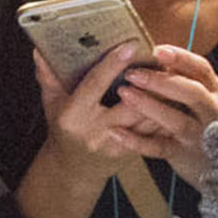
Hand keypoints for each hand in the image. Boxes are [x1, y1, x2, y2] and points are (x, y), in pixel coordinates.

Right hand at [35, 44, 217, 187]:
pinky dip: (168, 113)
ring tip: (176, 72)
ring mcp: (118, 146)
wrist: (75, 171)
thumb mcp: (52, 105)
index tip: (130, 45)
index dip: (112, 65)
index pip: (95, 86)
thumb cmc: (64, 131)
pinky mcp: (134, 153)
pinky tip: (178, 96)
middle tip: (162, 58)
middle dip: (148, 82)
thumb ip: (48, 78)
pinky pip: (156, 132)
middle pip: (130, 105)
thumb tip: (40, 51)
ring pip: (148, 119)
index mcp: (74, 116)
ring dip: (164, 97)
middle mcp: (98, 132)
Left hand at [106, 45, 217, 188]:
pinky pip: (159, 147)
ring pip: (176, 120)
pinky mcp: (184, 155)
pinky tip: (116, 132)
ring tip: (124, 93)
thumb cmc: (198, 123)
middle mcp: (210, 112)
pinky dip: (137, 141)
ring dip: (149, 106)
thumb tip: (150, 52)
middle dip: (161, 81)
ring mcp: (199, 135)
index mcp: (213, 91)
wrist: (215, 166)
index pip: (201, 69)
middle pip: (191, 93)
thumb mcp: (199, 98)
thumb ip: (181, 78)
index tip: (157, 50)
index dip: (180, 58)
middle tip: (132, 73)